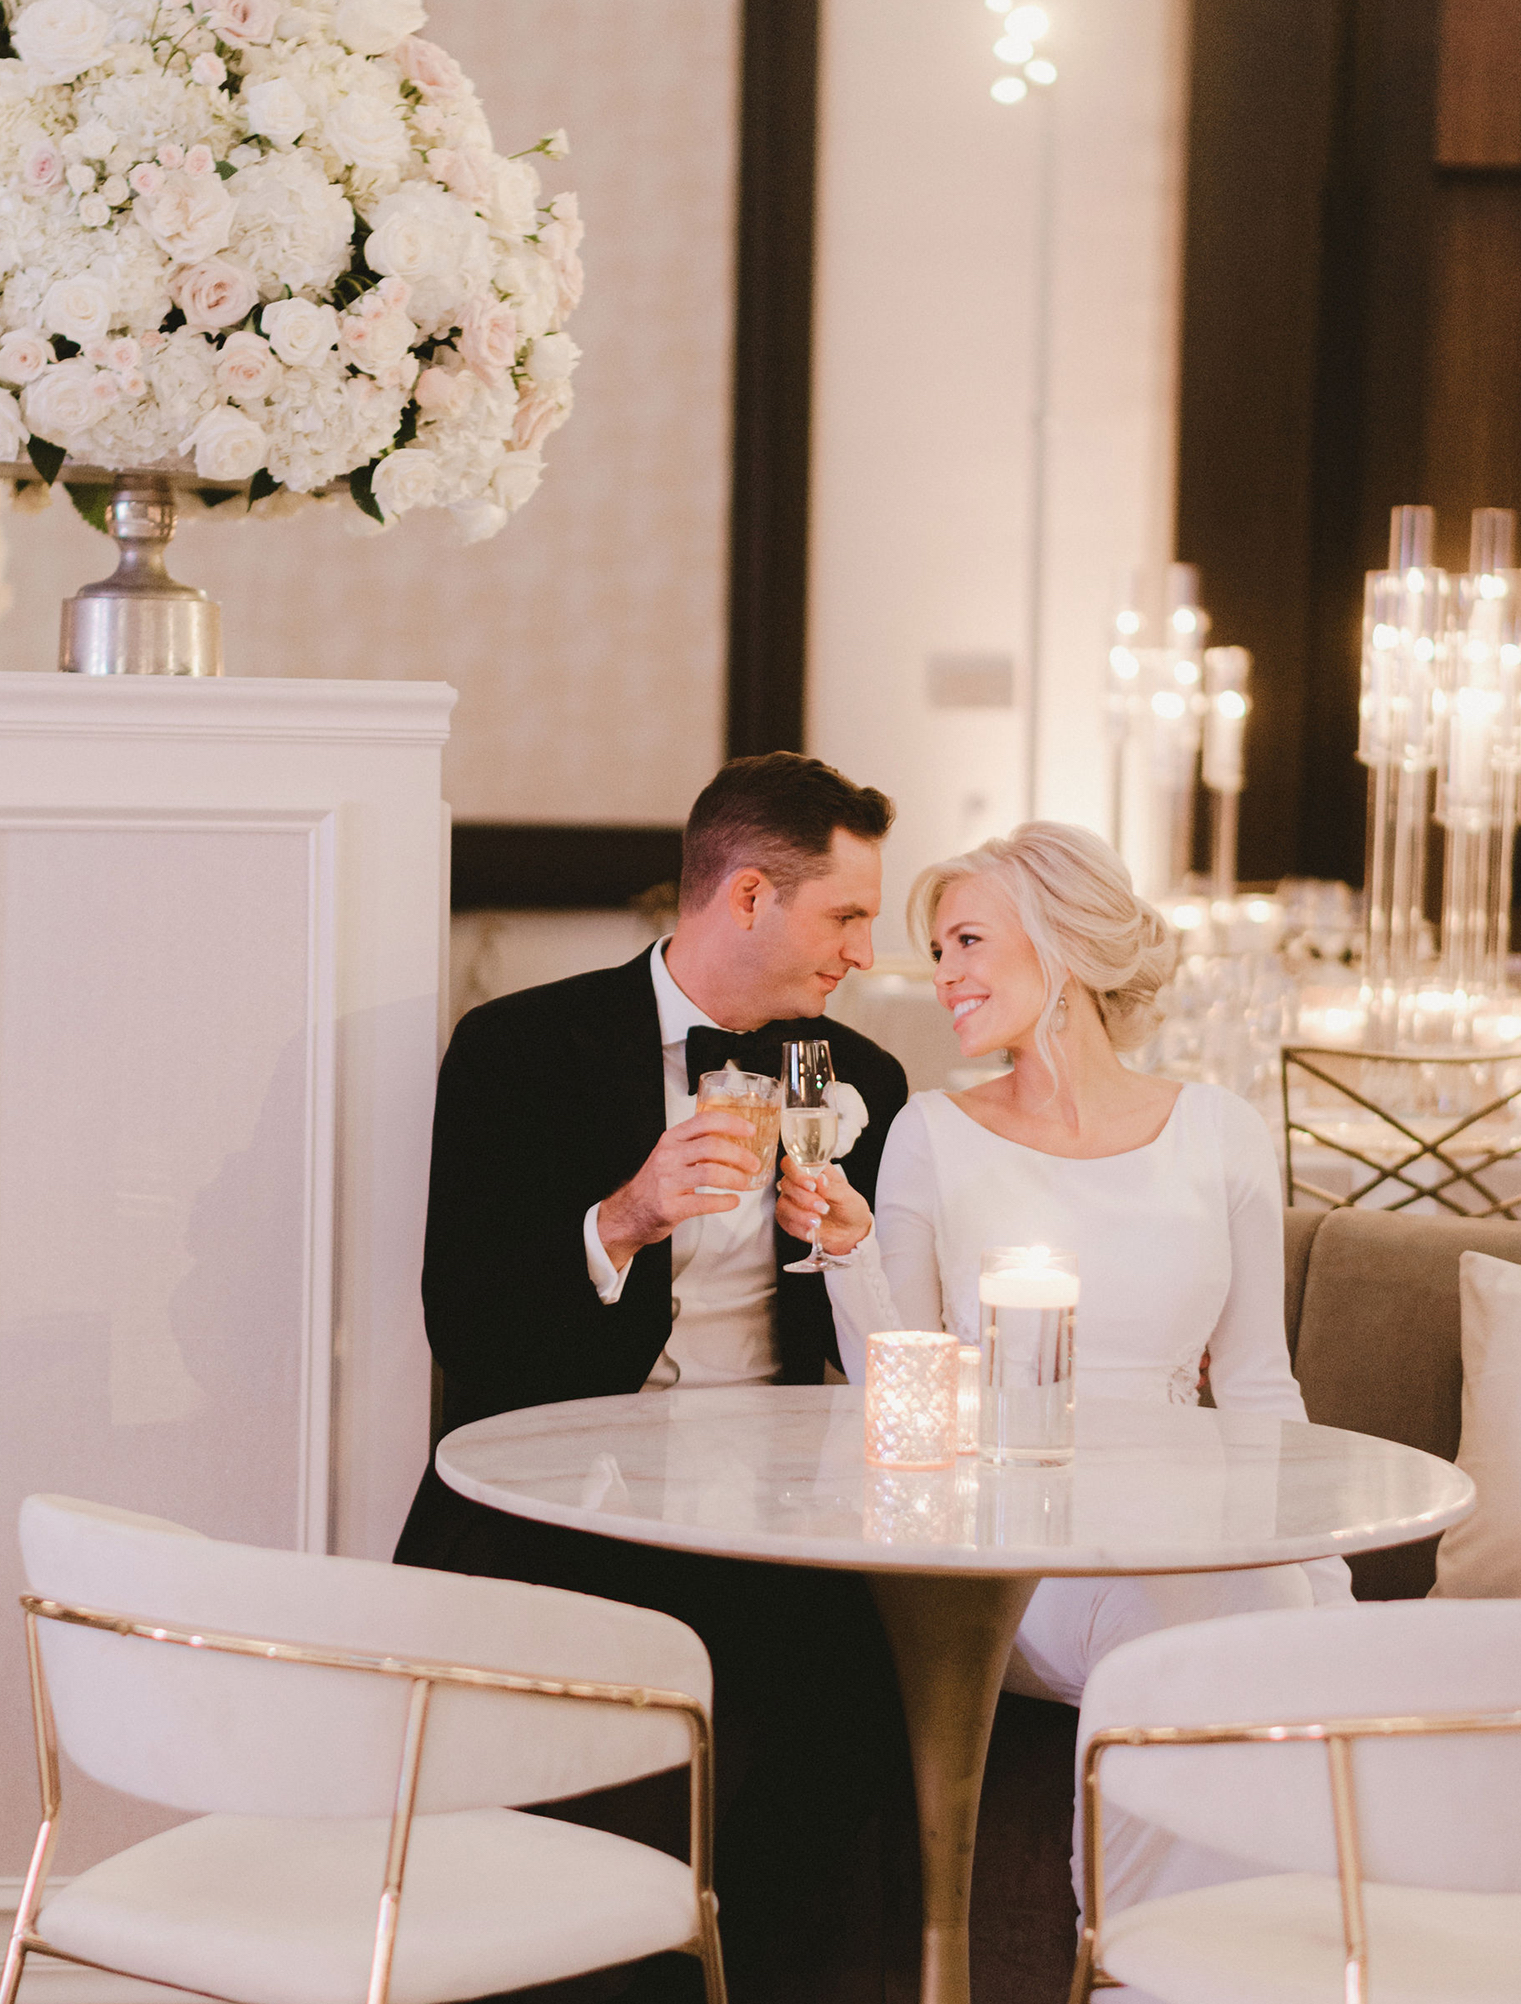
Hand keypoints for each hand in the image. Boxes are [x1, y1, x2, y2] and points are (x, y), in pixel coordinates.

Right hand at [597, 1110, 761, 1270]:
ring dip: (735, 1178)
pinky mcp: (670, 1206)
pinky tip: (732, 1201)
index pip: (704, 1121)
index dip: (731, 1124)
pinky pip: (705, 1202)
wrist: (629, 1213)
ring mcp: (667, 1182)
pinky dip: (725, 1202)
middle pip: (712, 1146)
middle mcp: (668, 1156)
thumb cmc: (656, 1183)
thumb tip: (736, 1142)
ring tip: (745, 1184)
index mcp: (671, 1139)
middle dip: (740, 1155)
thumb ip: (695, 1145)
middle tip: (753, 1165)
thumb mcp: (670, 1155)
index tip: (750, 1130)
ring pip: (711, 1173)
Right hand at [776, 1153, 871, 1256]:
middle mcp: (799, 1184)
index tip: (812, 1185)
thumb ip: (833, 1188)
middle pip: (785, 1183)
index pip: (792, 1163)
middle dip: (803, 1197)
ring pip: (783, 1204)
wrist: (852, 1232)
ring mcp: (793, 1201)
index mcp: (813, 1170)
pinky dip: (799, 1227)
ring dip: (800, 1214)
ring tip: (818, 1221)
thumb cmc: (850, 1208)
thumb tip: (821, 1179)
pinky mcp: (790, 1219)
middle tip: (822, 1207)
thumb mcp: (847, 1196)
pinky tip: (812, 1230)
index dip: (796, 1172)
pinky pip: (785, 1221)